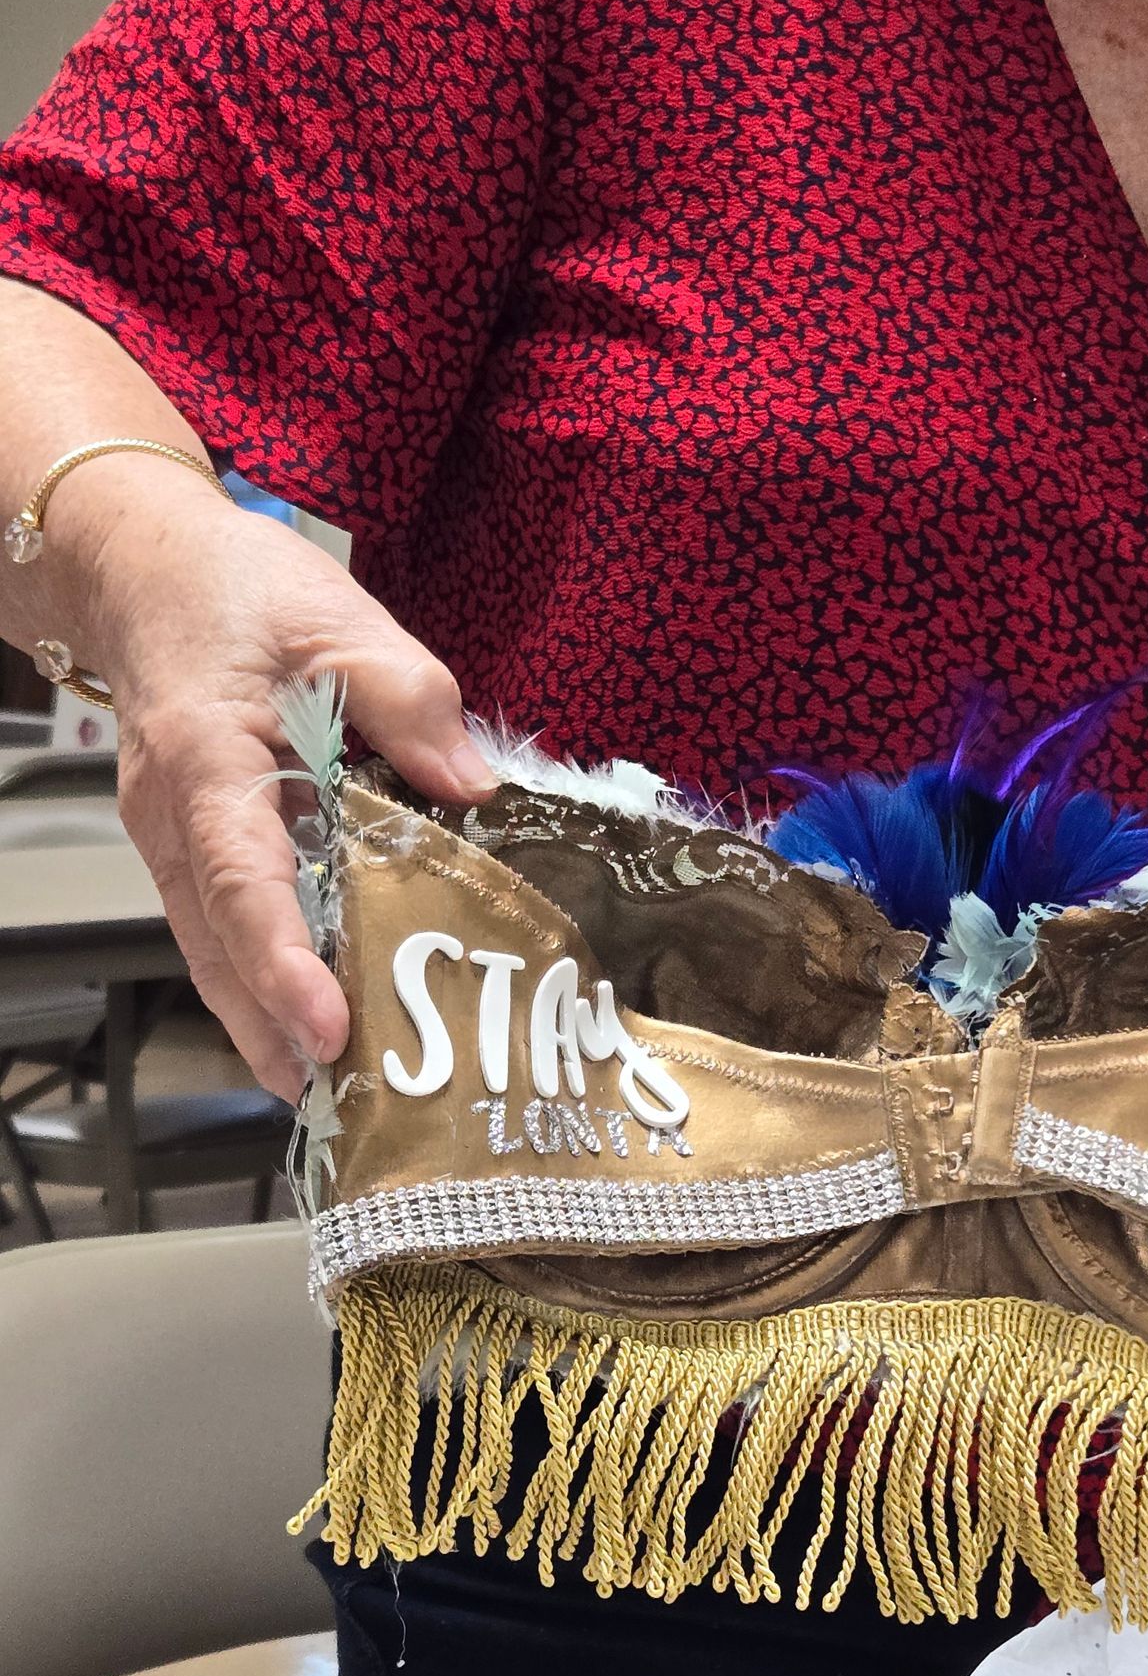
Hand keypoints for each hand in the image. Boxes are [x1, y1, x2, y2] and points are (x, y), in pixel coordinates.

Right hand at [74, 474, 494, 1100]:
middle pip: (219, 950)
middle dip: (280, 1034)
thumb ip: (412, 700)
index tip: (329, 1028)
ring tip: (342, 1098)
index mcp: (209, 761)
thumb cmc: (234, 590)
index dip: (285, 964)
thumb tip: (475, 783)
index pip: (244, 881)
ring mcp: (174, 841)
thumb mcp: (341, 620)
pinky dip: (263, 989)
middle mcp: (176, 818)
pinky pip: (223, 934)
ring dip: (269, 1028)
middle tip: (350, 1106)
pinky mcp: (192, 851)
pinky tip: (317, 1031)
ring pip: (214, 956)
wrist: (145, 568)